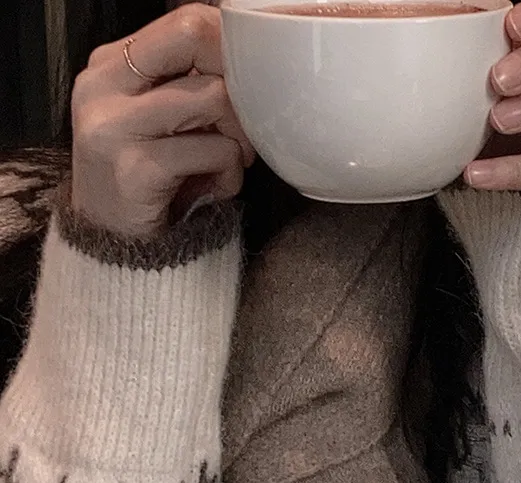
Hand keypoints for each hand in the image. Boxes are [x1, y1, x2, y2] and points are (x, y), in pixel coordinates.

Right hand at [71, 3, 253, 237]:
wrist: (117, 251)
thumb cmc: (152, 181)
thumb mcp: (160, 120)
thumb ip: (188, 83)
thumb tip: (247, 57)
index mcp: (110, 64)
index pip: (183, 20)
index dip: (228, 46)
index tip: (247, 84)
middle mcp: (104, 86)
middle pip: (194, 37)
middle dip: (234, 78)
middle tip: (241, 123)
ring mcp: (114, 126)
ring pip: (214, 97)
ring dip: (238, 137)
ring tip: (227, 162)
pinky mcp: (136, 169)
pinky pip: (215, 152)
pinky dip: (230, 174)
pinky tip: (214, 188)